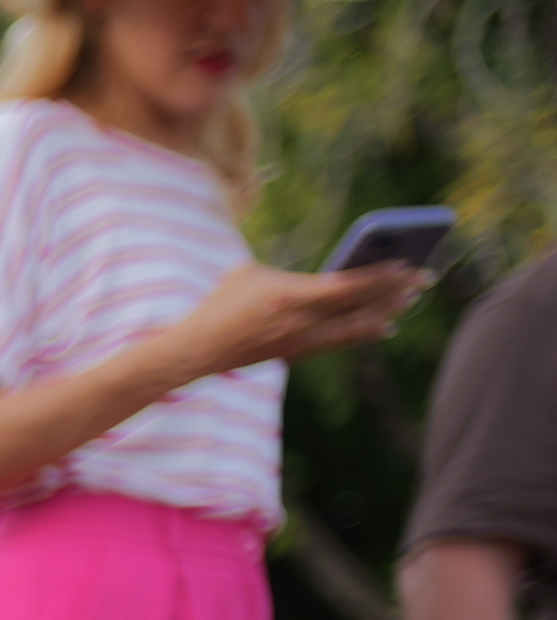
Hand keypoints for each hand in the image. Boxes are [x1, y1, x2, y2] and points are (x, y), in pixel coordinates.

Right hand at [164, 261, 425, 379]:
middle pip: (360, 308)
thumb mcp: (251, 273)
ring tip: (409, 301)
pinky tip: (382, 325)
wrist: (196, 350)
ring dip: (386, 313)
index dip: (380, 277)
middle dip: (395, 292)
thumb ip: (289, 274)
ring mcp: (301, 342)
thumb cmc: (221, 304)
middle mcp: (302, 322)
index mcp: (291, 296)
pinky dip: (365, 332)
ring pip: (355, 329)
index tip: (406, 265)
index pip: (348, 286)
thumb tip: (320, 274)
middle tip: (423, 279)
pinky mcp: (296, 354)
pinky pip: (340, 343)